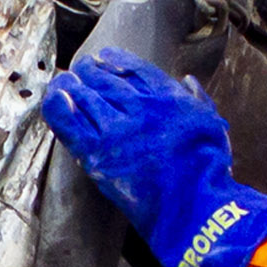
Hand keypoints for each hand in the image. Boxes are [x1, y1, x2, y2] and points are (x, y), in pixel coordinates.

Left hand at [40, 49, 266, 266]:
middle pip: (104, 79)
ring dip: (71, 85)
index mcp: (168, 97)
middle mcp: (140, 107)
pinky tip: (53, 97)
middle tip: (80, 70)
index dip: (113, 59)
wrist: (193, 209)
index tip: (102, 57)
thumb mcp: (212, 123)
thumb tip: (187, 80)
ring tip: (63, 81)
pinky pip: (69, 124)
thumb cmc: (207, 172)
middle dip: (88, 71)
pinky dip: (58, 107)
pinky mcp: (98, 156)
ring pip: (84, 97)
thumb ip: (198, 98)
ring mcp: (117, 131)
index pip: (133, 66)